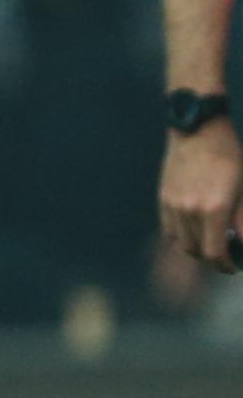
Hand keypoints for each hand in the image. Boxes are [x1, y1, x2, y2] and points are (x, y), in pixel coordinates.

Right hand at [164, 124, 240, 272]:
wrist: (198, 131)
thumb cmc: (229, 157)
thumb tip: (241, 242)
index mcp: (214, 209)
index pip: (214, 253)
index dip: (225, 265)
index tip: (233, 267)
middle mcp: (189, 211)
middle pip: (196, 251)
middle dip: (211, 259)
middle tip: (225, 256)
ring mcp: (173, 205)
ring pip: (180, 243)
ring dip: (196, 249)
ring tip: (210, 243)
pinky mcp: (163, 199)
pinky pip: (169, 229)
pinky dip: (182, 236)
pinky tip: (194, 230)